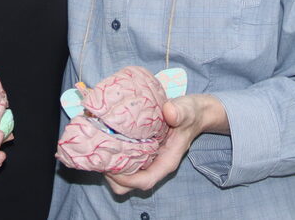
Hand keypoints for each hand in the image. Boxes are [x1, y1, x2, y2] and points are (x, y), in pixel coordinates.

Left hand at [103, 94, 224, 194]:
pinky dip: (114, 157)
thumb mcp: (187, 111)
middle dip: (112, 177)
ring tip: (101, 149)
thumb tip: (169, 112)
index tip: (111, 166)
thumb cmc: (190, 114)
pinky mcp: (141, 152)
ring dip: (110, 168)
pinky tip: (107, 142)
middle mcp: (155, 165)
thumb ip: (179, 112)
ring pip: (124, 176)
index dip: (126, 179)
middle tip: (101, 157)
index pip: (145, 181)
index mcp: (166, 162)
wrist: (193, 112)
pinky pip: (124, 163)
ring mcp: (147, 160)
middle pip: (130, 184)